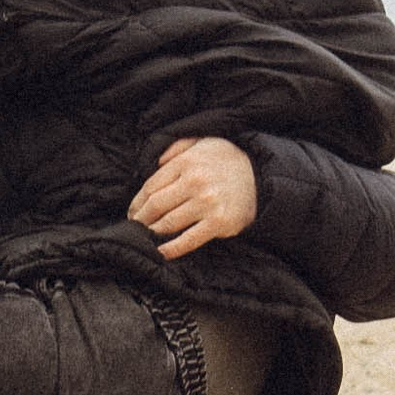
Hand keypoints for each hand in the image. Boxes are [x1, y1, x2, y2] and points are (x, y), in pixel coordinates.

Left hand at [128, 135, 257, 259]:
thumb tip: (155, 162)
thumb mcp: (203, 142)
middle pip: (156, 206)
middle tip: (135, 226)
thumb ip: (176, 147)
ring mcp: (207, 203)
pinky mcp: (219, 222)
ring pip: (168, 223)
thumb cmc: (228, 160)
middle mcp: (195, 182)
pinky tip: (161, 252)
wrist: (262, 176)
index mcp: (186, 162)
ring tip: (146, 236)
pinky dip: (171, 248)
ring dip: (152, 233)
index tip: (132, 212)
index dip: (137, 202)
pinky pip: (188, 239)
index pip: (151, 186)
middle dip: (141, 219)